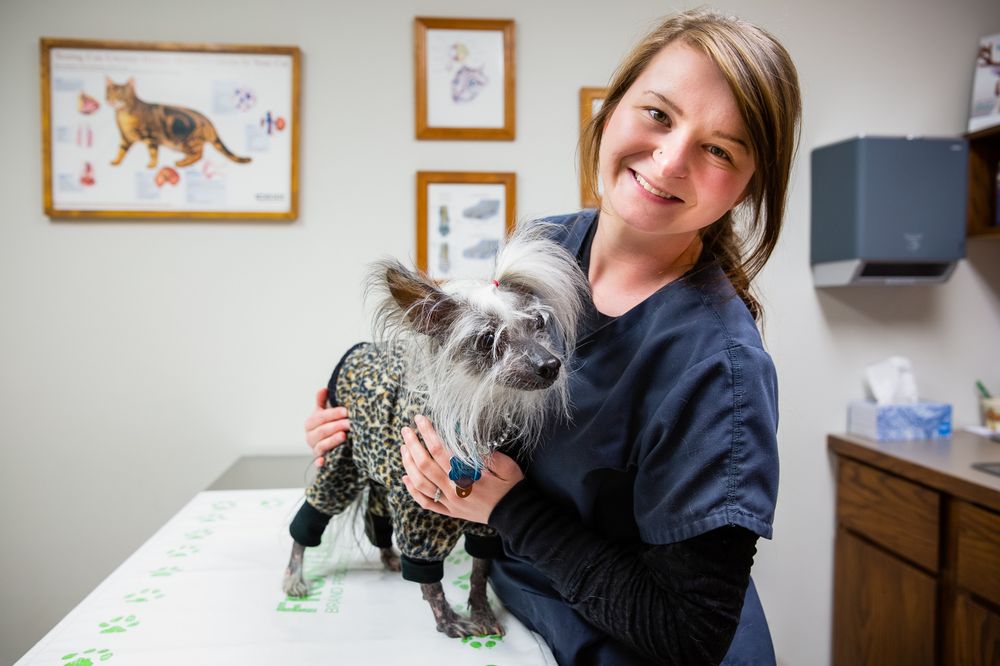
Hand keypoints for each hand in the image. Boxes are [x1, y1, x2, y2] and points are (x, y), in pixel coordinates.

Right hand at [304, 388, 350, 467]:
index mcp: (310, 423)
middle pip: (322, 431)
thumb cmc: (327, 425)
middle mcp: (310, 437)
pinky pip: (318, 462)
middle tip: (350, 423)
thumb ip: (322, 401)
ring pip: (321, 445)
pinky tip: (324, 461)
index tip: (346, 411)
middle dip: (336, 426)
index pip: (320, 417)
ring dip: (332, 440)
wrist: (326, 444)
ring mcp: (314, 449)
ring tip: (344, 435)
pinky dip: (319, 462)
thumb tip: (324, 388)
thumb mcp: (323, 412)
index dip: (333, 413)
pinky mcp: (319, 460)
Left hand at [400, 414, 523, 523]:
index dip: (428, 433)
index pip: (440, 451)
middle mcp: (454, 490)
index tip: (421, 420)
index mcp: (467, 477)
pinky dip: (413, 491)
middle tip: (406, 430)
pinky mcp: (450, 511)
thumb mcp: (505, 465)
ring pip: (420, 483)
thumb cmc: (511, 486)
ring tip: (404, 448)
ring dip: (409, 464)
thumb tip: (463, 438)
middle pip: (425, 465)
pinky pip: (426, 502)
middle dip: (413, 444)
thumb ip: (485, 453)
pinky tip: (405, 477)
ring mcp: (450, 503)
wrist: (515, 515)